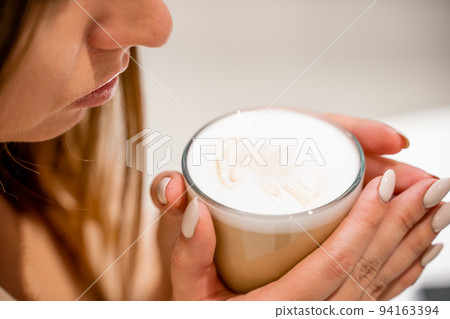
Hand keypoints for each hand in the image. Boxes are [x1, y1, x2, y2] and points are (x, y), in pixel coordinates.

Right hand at [150, 116, 447, 299]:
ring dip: (415, 242)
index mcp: (279, 306)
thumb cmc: (205, 315)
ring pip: (385, 283)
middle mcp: (312, 317)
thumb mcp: (189, 289)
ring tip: (438, 209)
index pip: (337, 260)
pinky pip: (381, 298)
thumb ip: (188, 249)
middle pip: (370, 268)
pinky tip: (424, 252)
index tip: (384, 183)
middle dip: (404, 222)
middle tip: (429, 185)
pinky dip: (407, 272)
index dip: (365, 220)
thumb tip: (192, 206)